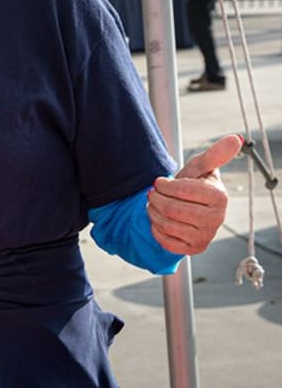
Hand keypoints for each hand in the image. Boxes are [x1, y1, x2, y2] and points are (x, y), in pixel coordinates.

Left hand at [148, 134, 241, 254]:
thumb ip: (214, 155)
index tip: (159, 182)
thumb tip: (236, 138)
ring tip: (153, 205)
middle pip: (171, 209)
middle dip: (155, 199)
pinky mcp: (194, 249)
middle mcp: (217, 219)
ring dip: (152, 212)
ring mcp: (206, 236)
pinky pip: (166, 241)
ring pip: (167, 224)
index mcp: (219, 196)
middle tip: (151, 194)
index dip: (164, 185)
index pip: (181, 190)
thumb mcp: (200, 168)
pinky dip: (156, 229)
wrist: (190, 209)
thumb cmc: (193, 185)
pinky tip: (159, 220)